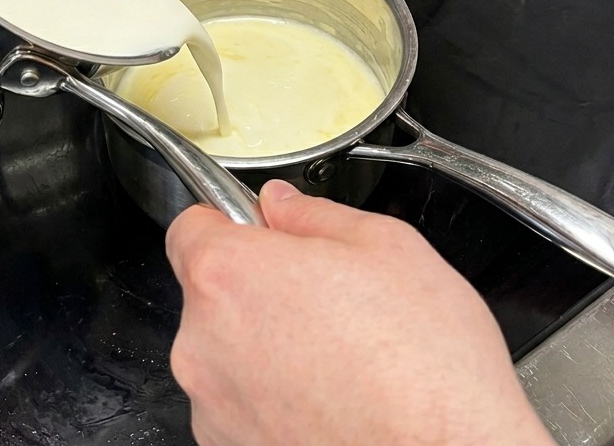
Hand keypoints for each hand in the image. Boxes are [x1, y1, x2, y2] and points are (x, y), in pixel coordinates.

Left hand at [166, 180, 552, 445]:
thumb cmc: (423, 369)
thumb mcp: (386, 246)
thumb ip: (315, 214)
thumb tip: (283, 205)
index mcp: (229, 275)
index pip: (190, 227)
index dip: (230, 223)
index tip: (262, 233)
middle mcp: (204, 343)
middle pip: (211, 293)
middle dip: (258, 287)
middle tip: (324, 297)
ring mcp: (215, 408)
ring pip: (227, 353)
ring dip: (266, 347)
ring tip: (338, 356)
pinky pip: (242, 407)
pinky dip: (274, 400)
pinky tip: (332, 398)